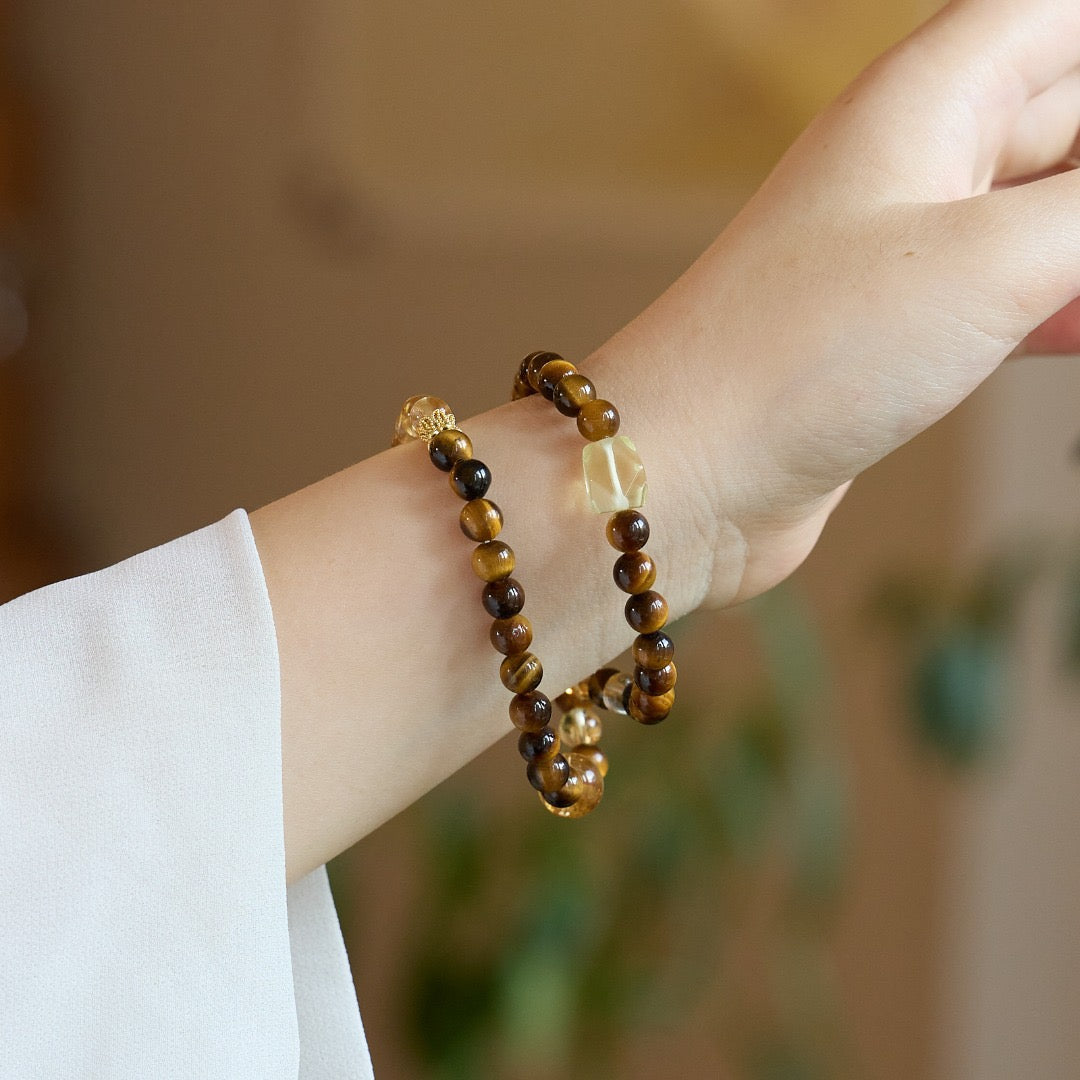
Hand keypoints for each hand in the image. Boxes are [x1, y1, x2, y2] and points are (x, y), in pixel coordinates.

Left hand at [600, 0, 1079, 605]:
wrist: (690, 470)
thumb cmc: (802, 353)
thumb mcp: (994, 259)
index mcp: (926, 96)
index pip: (1055, 17)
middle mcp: (909, 161)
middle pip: (1061, 109)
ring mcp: (897, 252)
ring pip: (1038, 211)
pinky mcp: (891, 335)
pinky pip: (1005, 294)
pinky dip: (1061, 307)